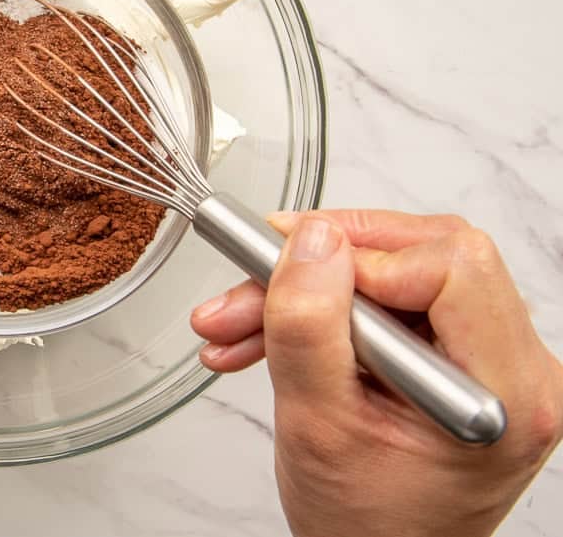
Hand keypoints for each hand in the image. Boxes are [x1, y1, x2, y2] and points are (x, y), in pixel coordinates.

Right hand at [190, 210, 562, 536]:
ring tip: (235, 323)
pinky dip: (321, 310)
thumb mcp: (316, 425)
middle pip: (423, 254)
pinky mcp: (456, 357)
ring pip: (394, 272)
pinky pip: (388, 301)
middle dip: (319, 267)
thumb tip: (309, 241)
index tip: (294, 274)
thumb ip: (309, 327)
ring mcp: (488, 360)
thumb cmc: (363, 526)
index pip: (453, 266)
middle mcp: (514, 369)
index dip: (365, 260)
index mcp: (504, 392)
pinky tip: (264, 334)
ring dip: (304, 291)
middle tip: (249, 285)